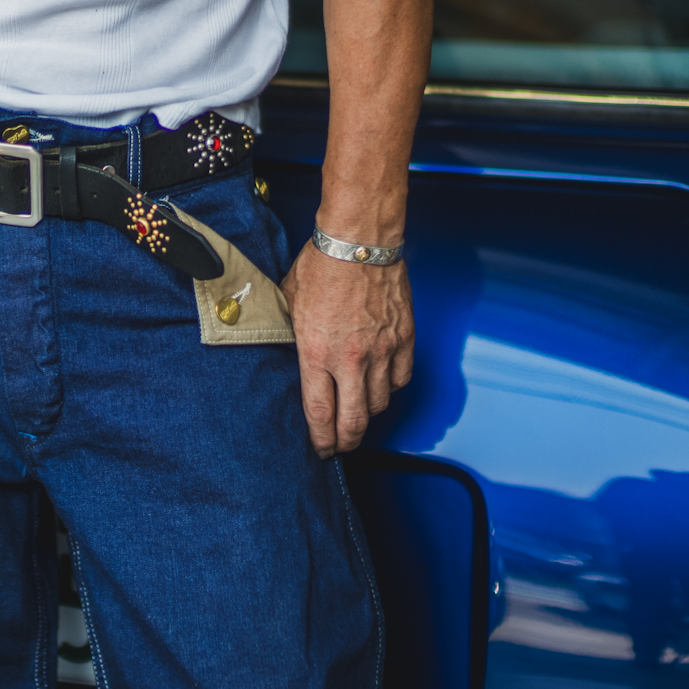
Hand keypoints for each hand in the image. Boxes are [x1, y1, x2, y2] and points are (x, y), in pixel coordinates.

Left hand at [281, 244, 413, 457]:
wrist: (360, 239)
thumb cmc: (321, 265)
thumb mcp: (288, 302)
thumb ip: (289, 334)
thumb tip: (284, 349)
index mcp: (316, 353)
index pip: (320, 413)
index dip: (321, 439)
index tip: (320, 449)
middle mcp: (351, 359)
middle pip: (354, 421)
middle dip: (346, 441)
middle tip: (341, 446)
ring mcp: (382, 351)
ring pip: (379, 403)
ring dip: (367, 414)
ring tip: (358, 414)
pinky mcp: (404, 338)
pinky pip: (402, 379)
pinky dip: (391, 388)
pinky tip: (382, 385)